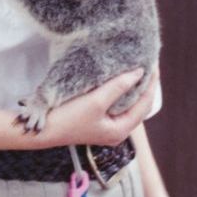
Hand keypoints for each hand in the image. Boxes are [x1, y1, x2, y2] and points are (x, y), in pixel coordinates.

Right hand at [34, 68, 157, 147]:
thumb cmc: (68, 117)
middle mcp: (117, 131)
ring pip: (128, 105)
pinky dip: (121, 92)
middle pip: (139, 106)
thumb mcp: (96, 101)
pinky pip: (116, 105)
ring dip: (133, 88)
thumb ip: (119, 86)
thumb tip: (139, 73)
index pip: (144, 105)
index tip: (155, 65)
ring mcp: (107, 127)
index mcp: (121, 130)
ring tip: (137, 69)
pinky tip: (120, 79)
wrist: (41, 129)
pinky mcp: (97, 122)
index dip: (151, 85)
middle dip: (145, 86)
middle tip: (149, 65)